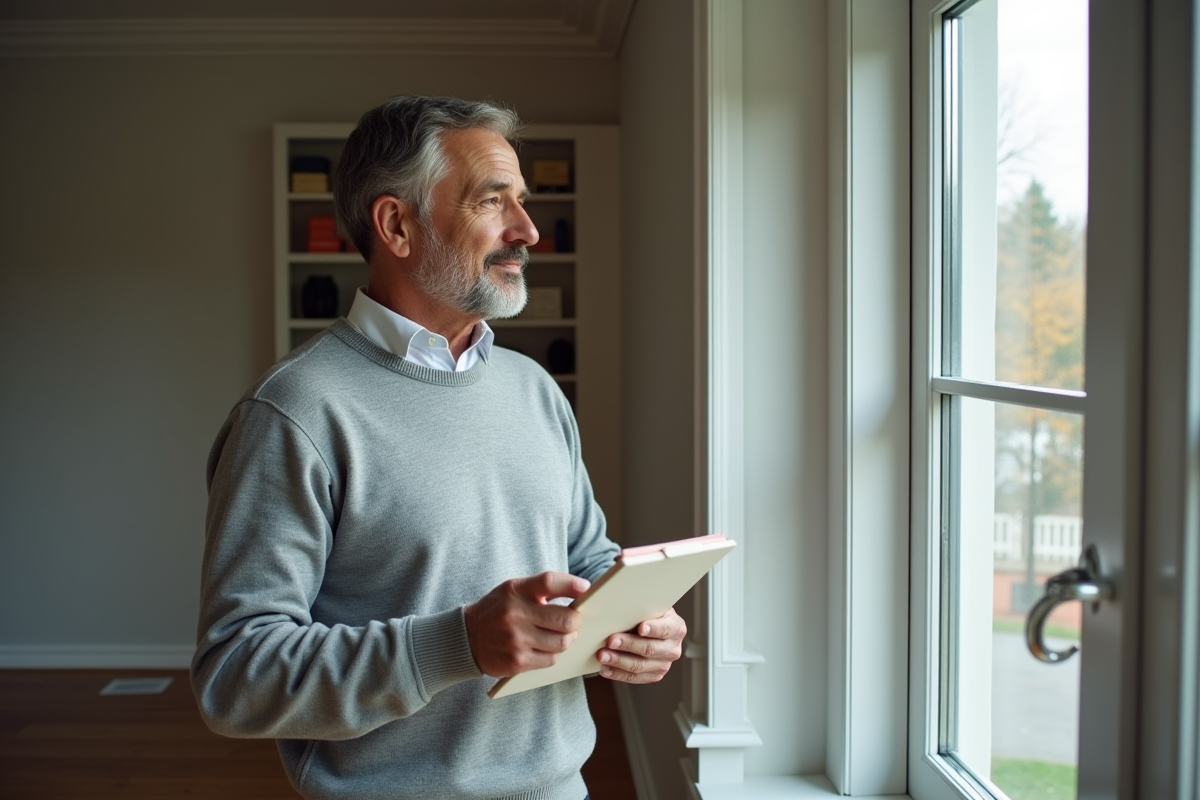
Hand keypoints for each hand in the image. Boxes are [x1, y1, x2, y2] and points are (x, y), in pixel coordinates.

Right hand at [464, 572, 590, 677]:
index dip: (572, 584)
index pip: (549, 581)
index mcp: (516, 591)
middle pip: (565, 619)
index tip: (585, 589)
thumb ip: (543, 588)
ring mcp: (516, 640)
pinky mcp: (517, 662)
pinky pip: (551, 659)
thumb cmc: (498, 610)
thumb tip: (581, 590)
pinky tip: (545, 647)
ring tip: (559, 635)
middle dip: (575, 621)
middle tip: (573, 621)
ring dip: (566, 639)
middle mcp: (515, 614)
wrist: (466, 638)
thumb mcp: (514, 590)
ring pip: (562, 642)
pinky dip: (553, 654)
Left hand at [596, 607, 685, 683]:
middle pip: (650, 649)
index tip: (641, 628)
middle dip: (628, 645)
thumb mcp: (650, 606)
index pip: (665, 628)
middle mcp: (673, 648)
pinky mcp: (654, 675)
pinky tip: (605, 668)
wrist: (652, 629)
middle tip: (611, 641)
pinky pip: (634, 678)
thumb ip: (640, 605)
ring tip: (603, 655)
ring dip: (618, 661)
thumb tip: (614, 602)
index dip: (653, 629)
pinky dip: (618, 674)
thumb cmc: (648, 615)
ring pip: (640, 666)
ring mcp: (664, 664)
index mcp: (676, 627)